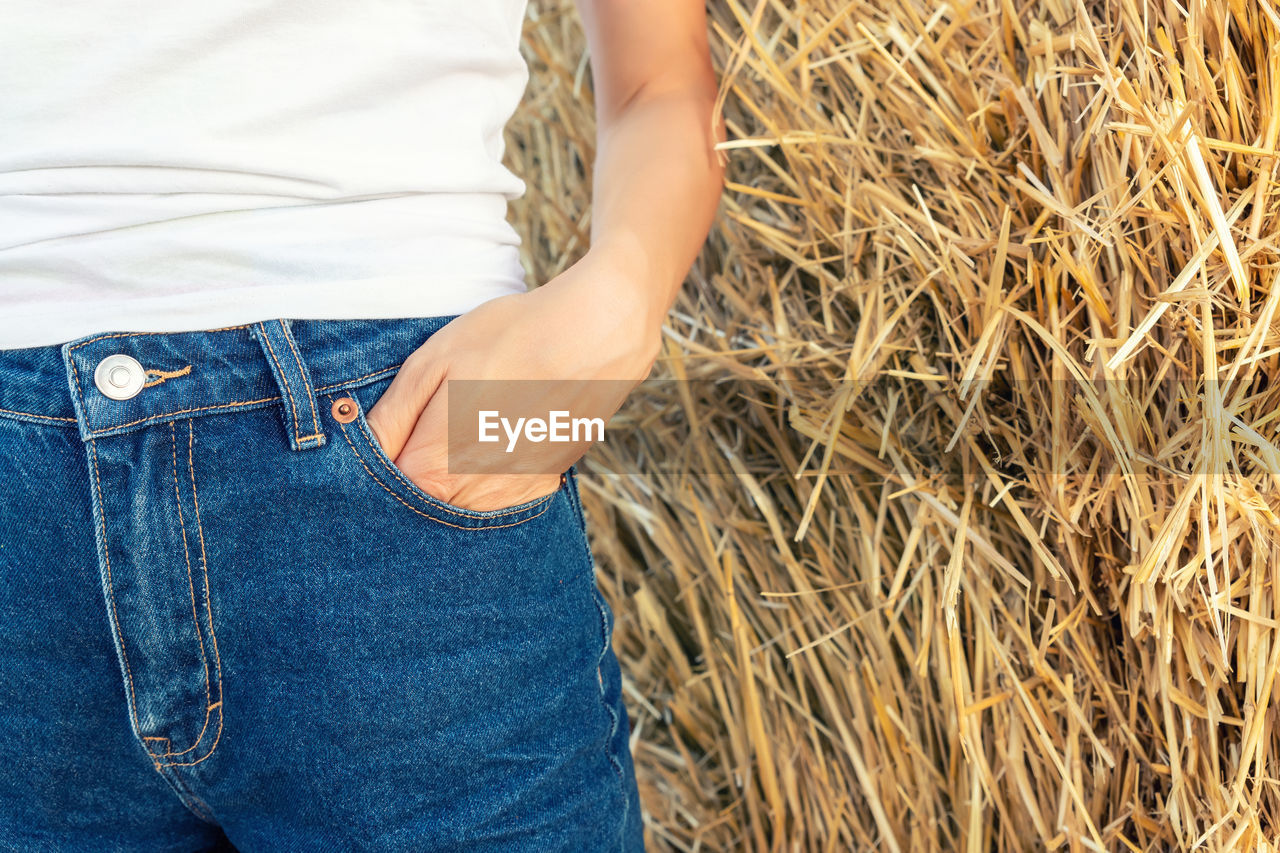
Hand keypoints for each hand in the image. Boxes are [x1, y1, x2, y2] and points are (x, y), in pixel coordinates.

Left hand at [364, 254, 661, 511]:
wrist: (596, 335)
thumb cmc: (509, 339)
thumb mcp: (432, 363)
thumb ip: (389, 420)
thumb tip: (355, 452)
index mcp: (433, 469)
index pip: (382, 495)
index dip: (369, 473)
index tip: (376, 446)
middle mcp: (472, 497)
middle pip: (419, 507)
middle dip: (409, 479)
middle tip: (423, 428)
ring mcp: (511, 497)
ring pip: (458, 505)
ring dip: (449, 481)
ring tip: (466, 426)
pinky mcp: (541, 487)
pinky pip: (497, 498)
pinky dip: (486, 478)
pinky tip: (497, 436)